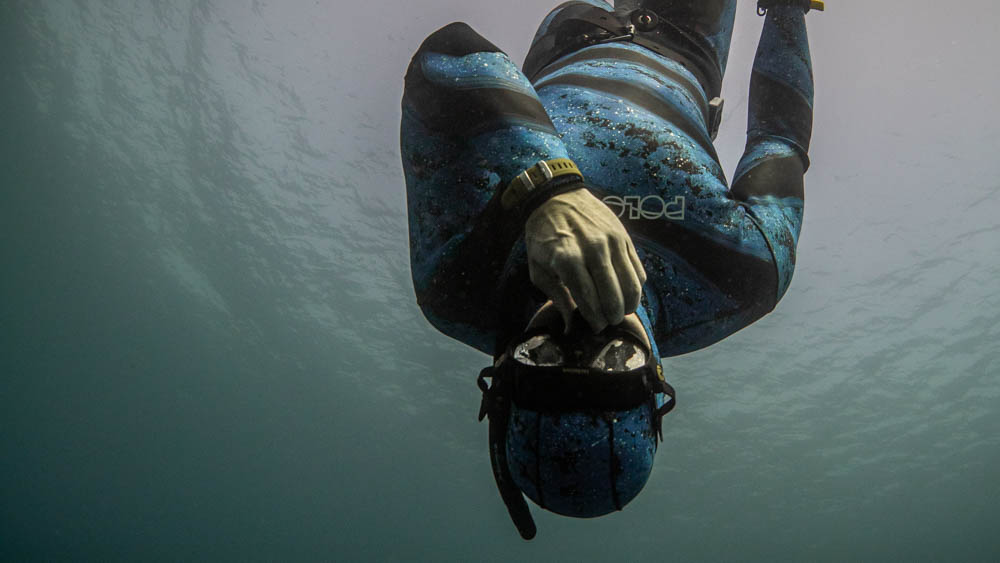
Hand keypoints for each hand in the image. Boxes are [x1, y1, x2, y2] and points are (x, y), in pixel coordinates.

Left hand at [524, 188, 646, 333]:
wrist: (556, 196)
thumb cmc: (542, 235)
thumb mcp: (537, 267)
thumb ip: (555, 297)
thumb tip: (571, 325)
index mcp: (568, 258)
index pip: (589, 300)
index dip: (594, 319)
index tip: (594, 328)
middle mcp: (593, 249)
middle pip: (613, 296)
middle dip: (612, 316)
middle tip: (608, 322)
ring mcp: (612, 242)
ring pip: (631, 284)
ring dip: (629, 304)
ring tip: (621, 312)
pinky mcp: (624, 237)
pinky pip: (638, 269)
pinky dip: (636, 286)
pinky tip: (627, 293)